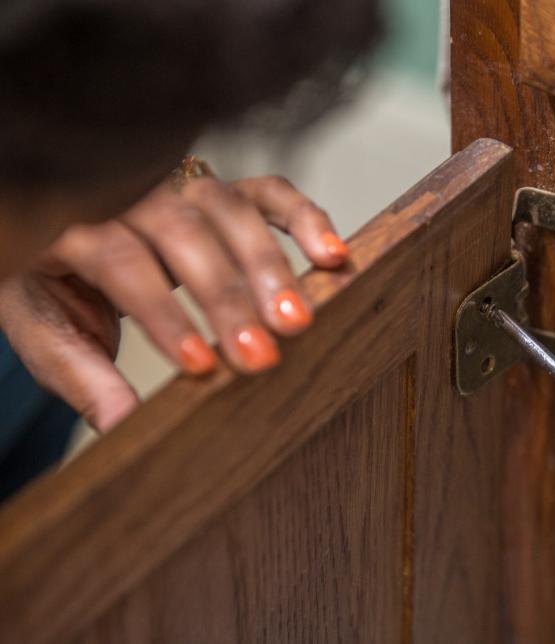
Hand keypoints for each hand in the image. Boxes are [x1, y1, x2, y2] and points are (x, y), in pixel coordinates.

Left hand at [0, 174, 348, 430]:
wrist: (61, 233)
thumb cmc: (58, 285)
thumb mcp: (49, 333)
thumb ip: (86, 378)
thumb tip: (124, 430)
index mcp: (75, 228)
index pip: (124, 265)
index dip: (163, 314)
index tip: (200, 364)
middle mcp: (133, 197)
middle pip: (185, 237)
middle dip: (228, 299)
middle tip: (262, 354)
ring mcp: (182, 186)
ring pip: (232, 212)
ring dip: (271, 266)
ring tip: (299, 318)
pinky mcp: (224, 189)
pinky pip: (269, 192)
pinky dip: (305, 219)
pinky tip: (332, 257)